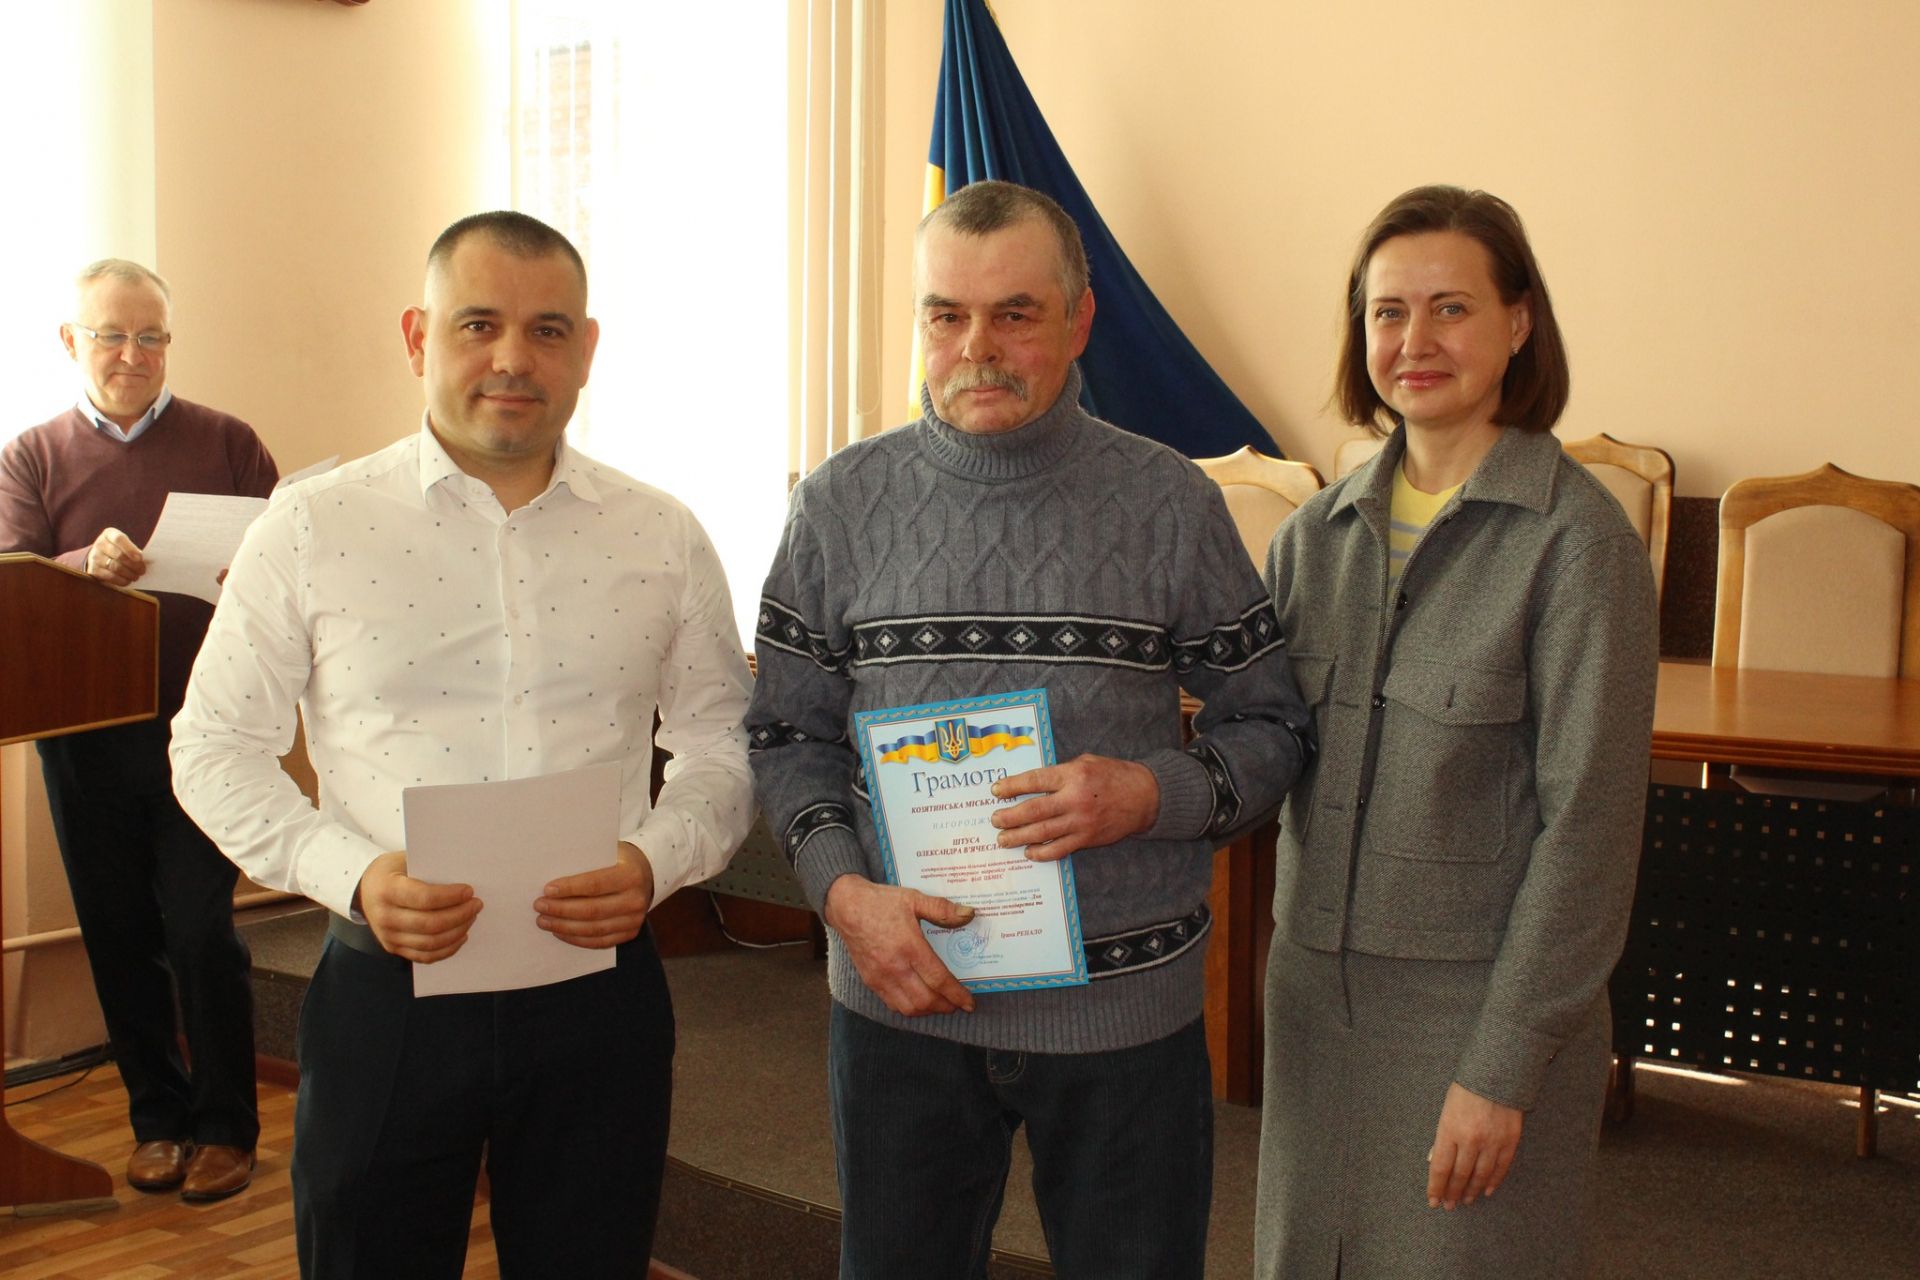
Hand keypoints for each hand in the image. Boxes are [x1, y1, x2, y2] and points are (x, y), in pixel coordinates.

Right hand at [85, 527, 145, 586]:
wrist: (100, 556)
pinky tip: (128, 580)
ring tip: (136, 576)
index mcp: (109, 534)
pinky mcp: (93, 570)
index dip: (130, 549)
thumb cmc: (119, 549)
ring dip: (129, 574)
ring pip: (115, 567)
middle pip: (119, 555)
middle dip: (134, 565)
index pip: (119, 539)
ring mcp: (95, 557)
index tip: (140, 558)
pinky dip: (122, 580)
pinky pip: (110, 577)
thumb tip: (142, 562)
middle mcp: (99, 544)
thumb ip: (133, 549)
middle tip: (142, 570)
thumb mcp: (125, 543)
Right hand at [355, 851, 481, 962]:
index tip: (469, 891)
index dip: (450, 897)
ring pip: (430, 943)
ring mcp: (388, 935)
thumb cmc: (392, 871)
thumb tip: (464, 877)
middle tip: (476, 905)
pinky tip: (460, 936)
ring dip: (457, 932)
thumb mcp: (405, 860)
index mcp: (387, 890)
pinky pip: (424, 956)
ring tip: (471, 918)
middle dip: (459, 915)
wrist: (365, 888)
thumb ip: (430, 869)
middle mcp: (384, 916)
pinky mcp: (393, 947)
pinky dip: (446, 949)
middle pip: (430, 924)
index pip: (424, 898)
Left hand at [534, 841, 654, 948]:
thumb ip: (586, 863)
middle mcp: (635, 899)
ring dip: (564, 927)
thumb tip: (551, 877)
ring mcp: (634, 919)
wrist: (646, 873)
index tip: (547, 890)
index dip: (569, 888)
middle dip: (561, 910)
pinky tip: (560, 932)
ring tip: (544, 921)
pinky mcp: (630, 933)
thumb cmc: (618, 860)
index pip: (595, 884)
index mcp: (630, 875)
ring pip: (594, 929)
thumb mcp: (607, 853)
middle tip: (539, 906)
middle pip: (592, 910)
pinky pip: (600, 942)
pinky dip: (577, 939)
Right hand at [822, 874, 975, 1015]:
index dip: (956, 994)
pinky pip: (892, 1004)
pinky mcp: (870, 981)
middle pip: (925, 1000)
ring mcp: (880, 977)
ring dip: (928, 1011)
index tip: (969, 1003)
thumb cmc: (881, 902)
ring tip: (940, 1004)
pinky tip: (918, 1000)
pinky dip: (909, 1008)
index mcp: (909, 946)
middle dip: (946, 1006)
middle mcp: (895, 967)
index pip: (938, 979)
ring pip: (909, 1007)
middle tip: (957, 1004)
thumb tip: (970, 913)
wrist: (847, 907)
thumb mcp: (914, 899)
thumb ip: (942, 909)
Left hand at [989, 754, 1159, 861]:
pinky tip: (1030, 852)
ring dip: (1019, 837)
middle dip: (1010, 817)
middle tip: (994, 820)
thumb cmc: (1113, 775)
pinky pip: (1060, 849)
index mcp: (1073, 774)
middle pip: (1034, 810)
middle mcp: (1075, 799)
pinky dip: (1042, 852)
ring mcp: (1081, 822)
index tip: (996, 791)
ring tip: (1003, 839)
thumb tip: (1030, 783)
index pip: (1035, 780)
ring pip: (1043, 833)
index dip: (1012, 786)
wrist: (1145, 797)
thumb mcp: (1086, 762)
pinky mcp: (1088, 839)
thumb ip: (1060, 772)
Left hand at [1427, 1081, 1523, 1209]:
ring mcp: (1492, 1142)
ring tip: (1466, 1201)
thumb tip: (1432, 1161)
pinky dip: (1493, 1181)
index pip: (1440, 1167)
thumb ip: (1440, 1137)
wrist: (1497, 1075)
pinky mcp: (1510, 1142)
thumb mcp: (1446, 1110)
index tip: (1434, 1201)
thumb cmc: (1466, 1091)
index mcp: (1449, 1130)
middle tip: (1450, 1205)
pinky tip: (1486, 1190)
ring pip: (1480, 1176)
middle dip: (1453, 1193)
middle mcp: (1470, 1140)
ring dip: (1472, 1191)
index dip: (1436, 1187)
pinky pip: (1500, 1168)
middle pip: (1460, 1175)